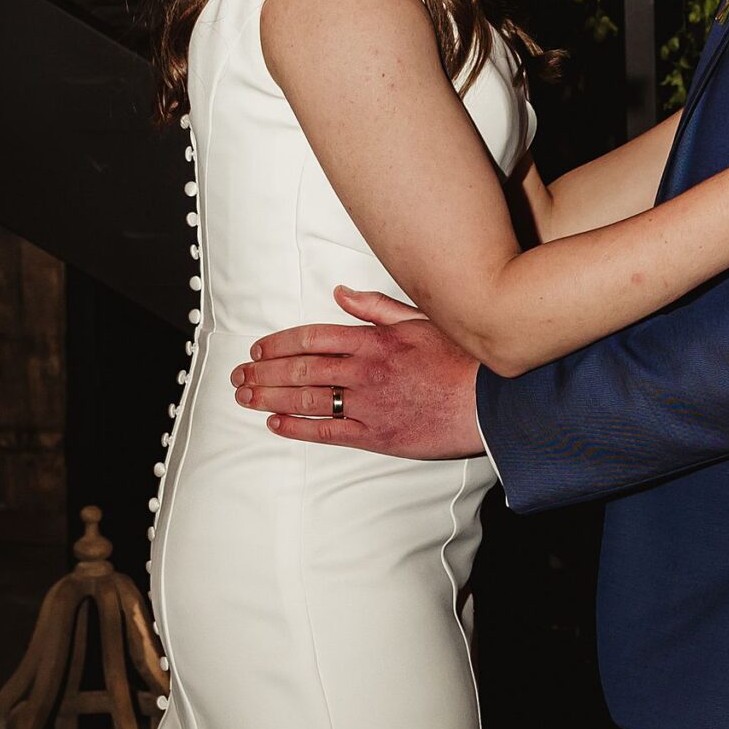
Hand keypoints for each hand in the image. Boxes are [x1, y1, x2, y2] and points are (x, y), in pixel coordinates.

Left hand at [231, 287, 485, 456]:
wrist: (489, 400)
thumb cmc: (460, 358)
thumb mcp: (420, 319)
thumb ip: (376, 306)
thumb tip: (341, 293)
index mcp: (372, 340)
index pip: (311, 338)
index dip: (279, 344)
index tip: (258, 349)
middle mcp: (363, 371)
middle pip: (300, 370)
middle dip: (263, 372)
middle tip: (239, 376)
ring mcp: (368, 405)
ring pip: (306, 400)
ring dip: (269, 398)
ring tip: (245, 398)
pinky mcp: (377, 435)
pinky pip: (328, 432)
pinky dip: (298, 429)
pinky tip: (275, 425)